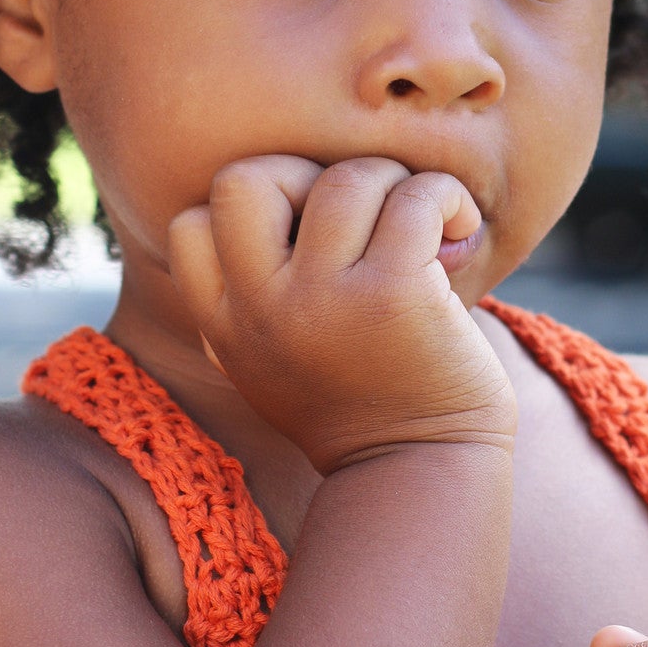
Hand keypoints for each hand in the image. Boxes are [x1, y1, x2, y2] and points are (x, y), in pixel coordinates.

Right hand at [167, 154, 516, 474]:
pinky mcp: (395, 294)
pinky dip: (444, 196)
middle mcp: (262, 310)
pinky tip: (457, 229)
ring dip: (392, 183)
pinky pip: (416, 197)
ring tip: (421, 222)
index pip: (190, 224)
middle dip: (306, 174)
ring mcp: (325, 300)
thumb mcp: (270, 362)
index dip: (249, 209)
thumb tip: (285, 193)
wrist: (421, 472)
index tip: (302, 234)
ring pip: (344, 180)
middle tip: (357, 214)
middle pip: (246, 180)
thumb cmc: (358, 404)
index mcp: (226, 326)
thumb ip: (252, 298)